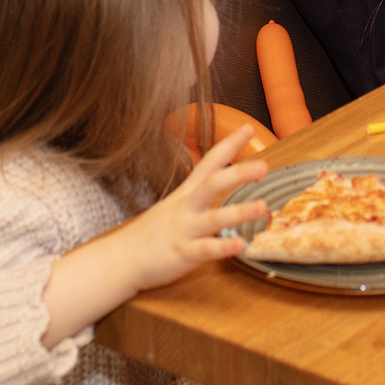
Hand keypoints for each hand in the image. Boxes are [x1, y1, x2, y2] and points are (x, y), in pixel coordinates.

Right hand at [98, 125, 269, 294]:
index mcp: (186, 193)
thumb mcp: (174, 206)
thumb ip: (198, 196)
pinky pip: (204, 250)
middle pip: (213, 184)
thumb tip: (224, 185)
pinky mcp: (181, 254)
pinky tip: (240, 245)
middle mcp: (186, 207)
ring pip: (213, 218)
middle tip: (264, 166)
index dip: (229, 144)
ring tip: (263, 206)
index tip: (248, 127)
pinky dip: (222, 247)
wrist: (120, 258)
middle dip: (238, 173)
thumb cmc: (150, 233)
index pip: (210, 162)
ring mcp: (184, 230)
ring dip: (239, 211)